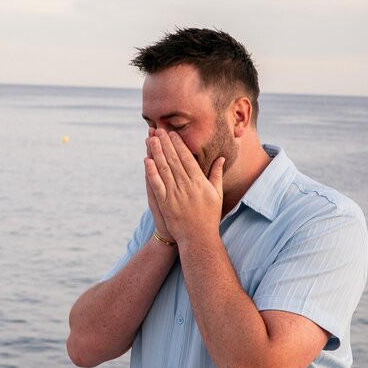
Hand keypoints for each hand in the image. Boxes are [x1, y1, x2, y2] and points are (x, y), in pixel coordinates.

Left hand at [145, 129, 224, 244]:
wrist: (199, 237)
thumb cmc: (209, 216)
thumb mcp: (217, 194)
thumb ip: (217, 175)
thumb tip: (221, 158)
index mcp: (199, 181)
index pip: (187, 158)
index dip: (178, 144)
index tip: (172, 133)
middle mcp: (187, 186)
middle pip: (174, 160)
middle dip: (165, 143)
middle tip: (158, 129)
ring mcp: (176, 195)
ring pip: (164, 169)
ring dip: (156, 152)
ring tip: (151, 139)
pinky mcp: (166, 204)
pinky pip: (157, 185)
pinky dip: (151, 173)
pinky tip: (146, 161)